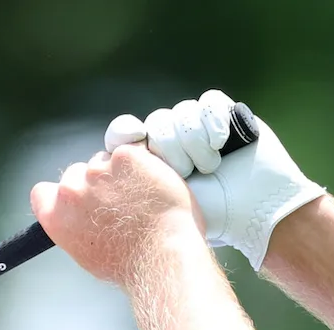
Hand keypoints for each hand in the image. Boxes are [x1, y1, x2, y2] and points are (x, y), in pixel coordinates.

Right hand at [29, 144, 201, 287]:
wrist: (160, 253)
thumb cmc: (128, 262)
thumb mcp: (85, 253)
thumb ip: (74, 227)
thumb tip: (81, 217)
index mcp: (56, 215)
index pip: (43, 192)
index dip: (60, 193)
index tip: (76, 199)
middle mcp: (72, 190)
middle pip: (76, 172)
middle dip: (94, 182)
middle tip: (118, 202)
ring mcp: (99, 170)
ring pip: (105, 160)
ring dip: (119, 171)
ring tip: (139, 198)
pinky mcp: (126, 156)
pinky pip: (131, 151)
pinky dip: (142, 163)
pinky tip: (151, 185)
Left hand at [106, 89, 324, 270]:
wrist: (255, 214)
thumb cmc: (206, 222)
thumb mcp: (156, 212)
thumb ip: (121, 194)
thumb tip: (77, 180)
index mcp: (149, 164)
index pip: (124, 135)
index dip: (124, 134)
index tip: (131, 140)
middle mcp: (173, 142)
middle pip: (156, 124)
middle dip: (169, 148)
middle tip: (184, 173)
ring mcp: (199, 129)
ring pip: (181, 114)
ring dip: (193, 140)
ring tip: (209, 167)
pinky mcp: (228, 116)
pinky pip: (209, 103)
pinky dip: (214, 121)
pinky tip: (221, 143)